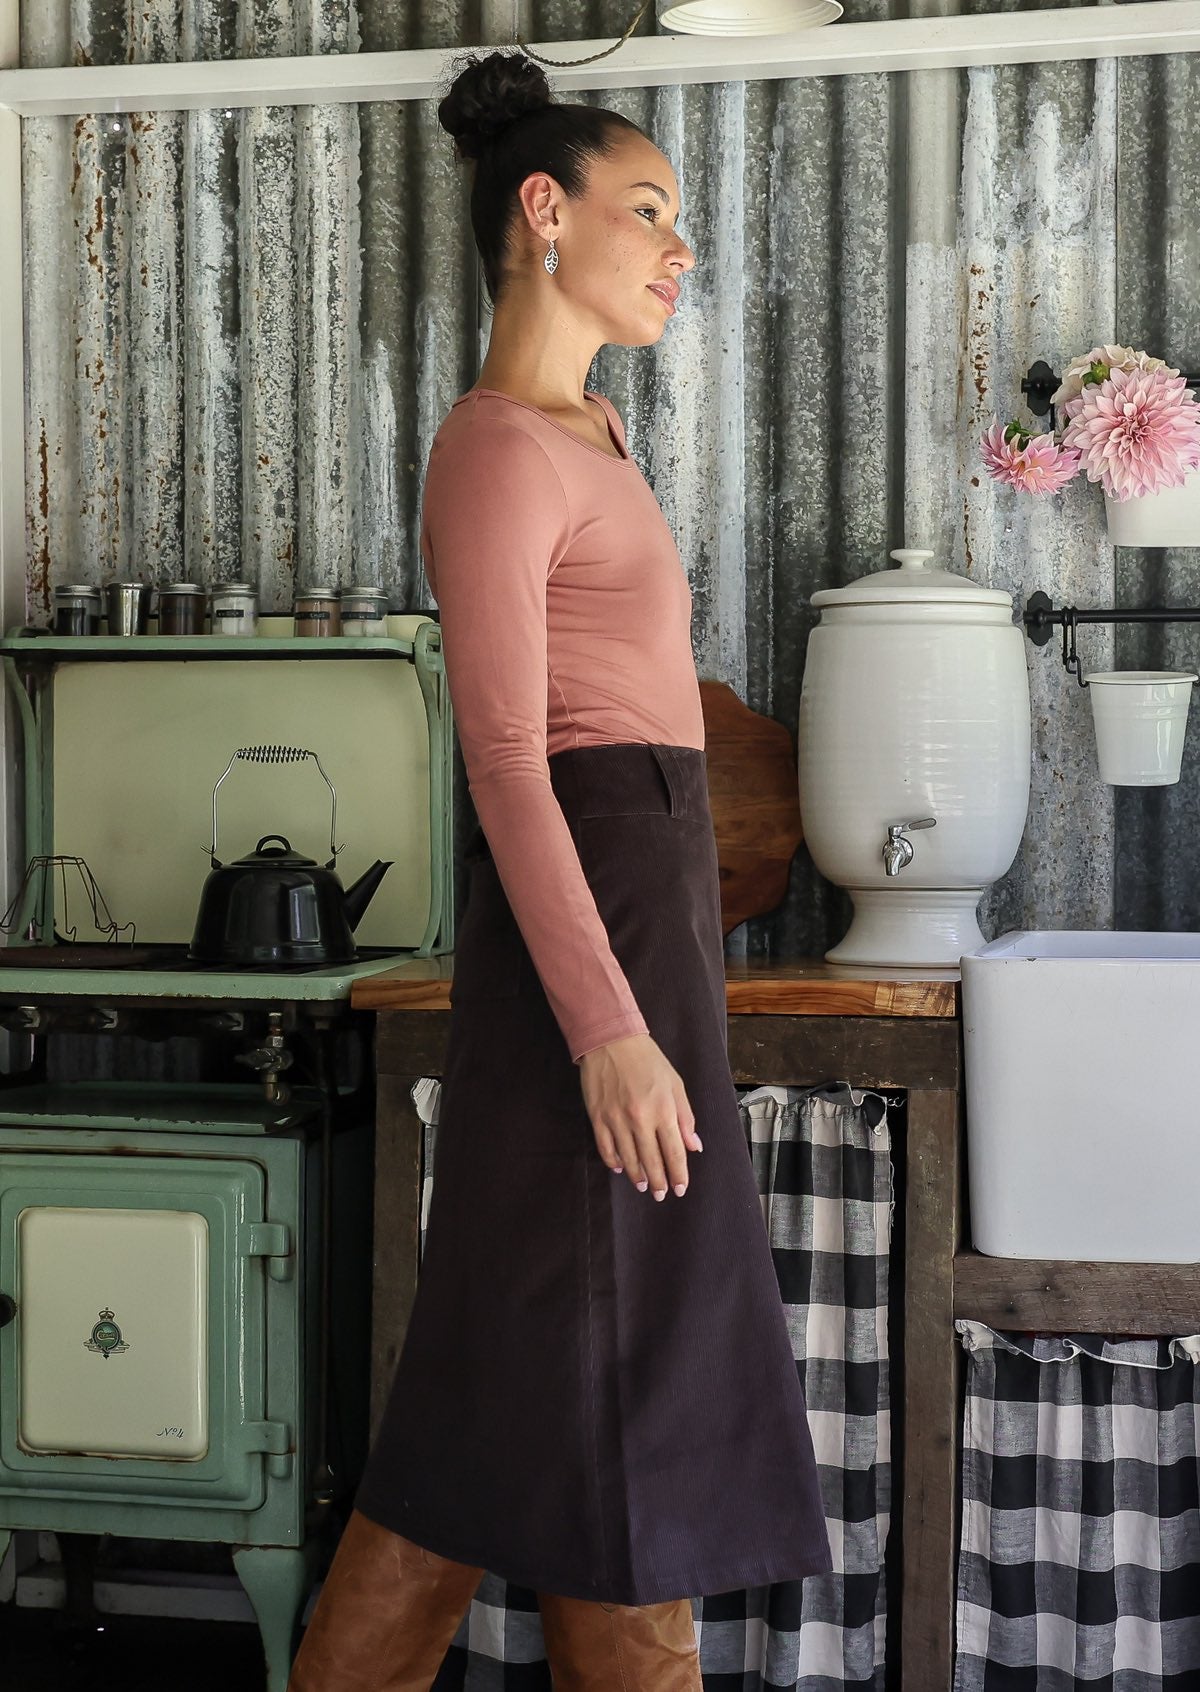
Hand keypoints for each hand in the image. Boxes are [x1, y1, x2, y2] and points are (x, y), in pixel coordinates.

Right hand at [577, 1033, 702, 1199]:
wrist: (612, 1042)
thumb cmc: (648, 1061)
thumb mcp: (675, 1084)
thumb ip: (685, 1117)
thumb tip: (694, 1146)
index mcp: (663, 1111)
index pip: (674, 1153)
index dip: (678, 1175)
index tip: (680, 1188)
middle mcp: (640, 1120)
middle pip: (652, 1161)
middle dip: (659, 1182)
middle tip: (661, 1195)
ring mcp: (617, 1120)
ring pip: (629, 1159)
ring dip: (637, 1176)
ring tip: (642, 1186)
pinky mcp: (598, 1117)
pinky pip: (606, 1148)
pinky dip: (614, 1161)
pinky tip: (620, 1168)